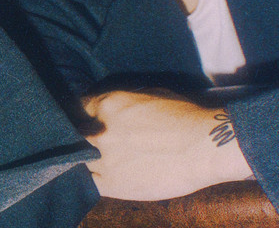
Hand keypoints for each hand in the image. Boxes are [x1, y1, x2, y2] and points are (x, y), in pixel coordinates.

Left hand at [82, 90, 251, 200]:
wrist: (203, 145)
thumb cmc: (183, 114)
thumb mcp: (149, 93)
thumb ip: (124, 100)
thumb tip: (116, 107)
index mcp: (108, 103)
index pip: (80, 107)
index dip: (84, 113)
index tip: (86, 118)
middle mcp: (100, 130)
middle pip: (76, 134)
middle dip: (82, 135)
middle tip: (92, 139)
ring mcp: (104, 159)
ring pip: (80, 159)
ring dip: (87, 158)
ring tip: (99, 158)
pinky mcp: (113, 185)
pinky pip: (91, 182)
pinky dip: (94, 178)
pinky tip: (103, 176)